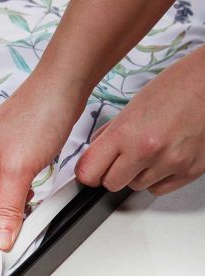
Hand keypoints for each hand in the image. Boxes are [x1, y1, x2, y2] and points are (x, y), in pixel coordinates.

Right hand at [0, 69, 86, 249]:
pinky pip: (7, 191)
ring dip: (12, 212)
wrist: (62, 88)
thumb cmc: (36, 117)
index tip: (10, 245)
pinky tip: (32, 195)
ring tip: (31, 209)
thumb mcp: (19, 171)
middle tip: (23, 230)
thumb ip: (8, 210)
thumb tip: (1, 240)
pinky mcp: (7, 161)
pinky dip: (19, 200)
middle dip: (1, 222)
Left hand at [75, 45, 204, 195]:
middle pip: (111, 184)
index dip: (88, 171)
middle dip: (112, 173)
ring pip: (136, 187)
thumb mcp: (133, 105)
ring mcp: (169, 163)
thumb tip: (94, 153)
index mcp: (127, 131)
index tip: (90, 169)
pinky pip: (159, 189)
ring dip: (137, 174)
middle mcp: (147, 151)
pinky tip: (164, 157)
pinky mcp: (188, 171)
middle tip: (121, 157)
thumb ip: (111, 133)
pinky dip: (157, 178)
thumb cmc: (178, 86)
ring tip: (150, 149)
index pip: (89, 171)